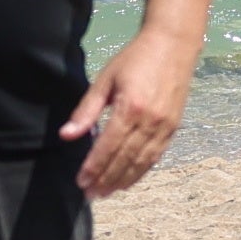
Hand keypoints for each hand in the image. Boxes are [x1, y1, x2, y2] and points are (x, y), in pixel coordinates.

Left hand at [64, 26, 200, 197]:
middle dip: (106, 179)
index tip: (81, 181)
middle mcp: (150, 121)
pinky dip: (141, 171)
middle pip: (125, 158)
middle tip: (90, 195)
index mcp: (130, 108)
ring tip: (106, 193)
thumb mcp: (105, 80)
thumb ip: (86, 110)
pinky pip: (156, 156)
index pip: (108, 146)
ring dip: (123, 180)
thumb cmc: (135, 58)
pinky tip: (129, 180)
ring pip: (142, 161)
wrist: (173, 45)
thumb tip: (67, 135)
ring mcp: (165, 126)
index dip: (94, 166)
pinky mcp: (173, 127)